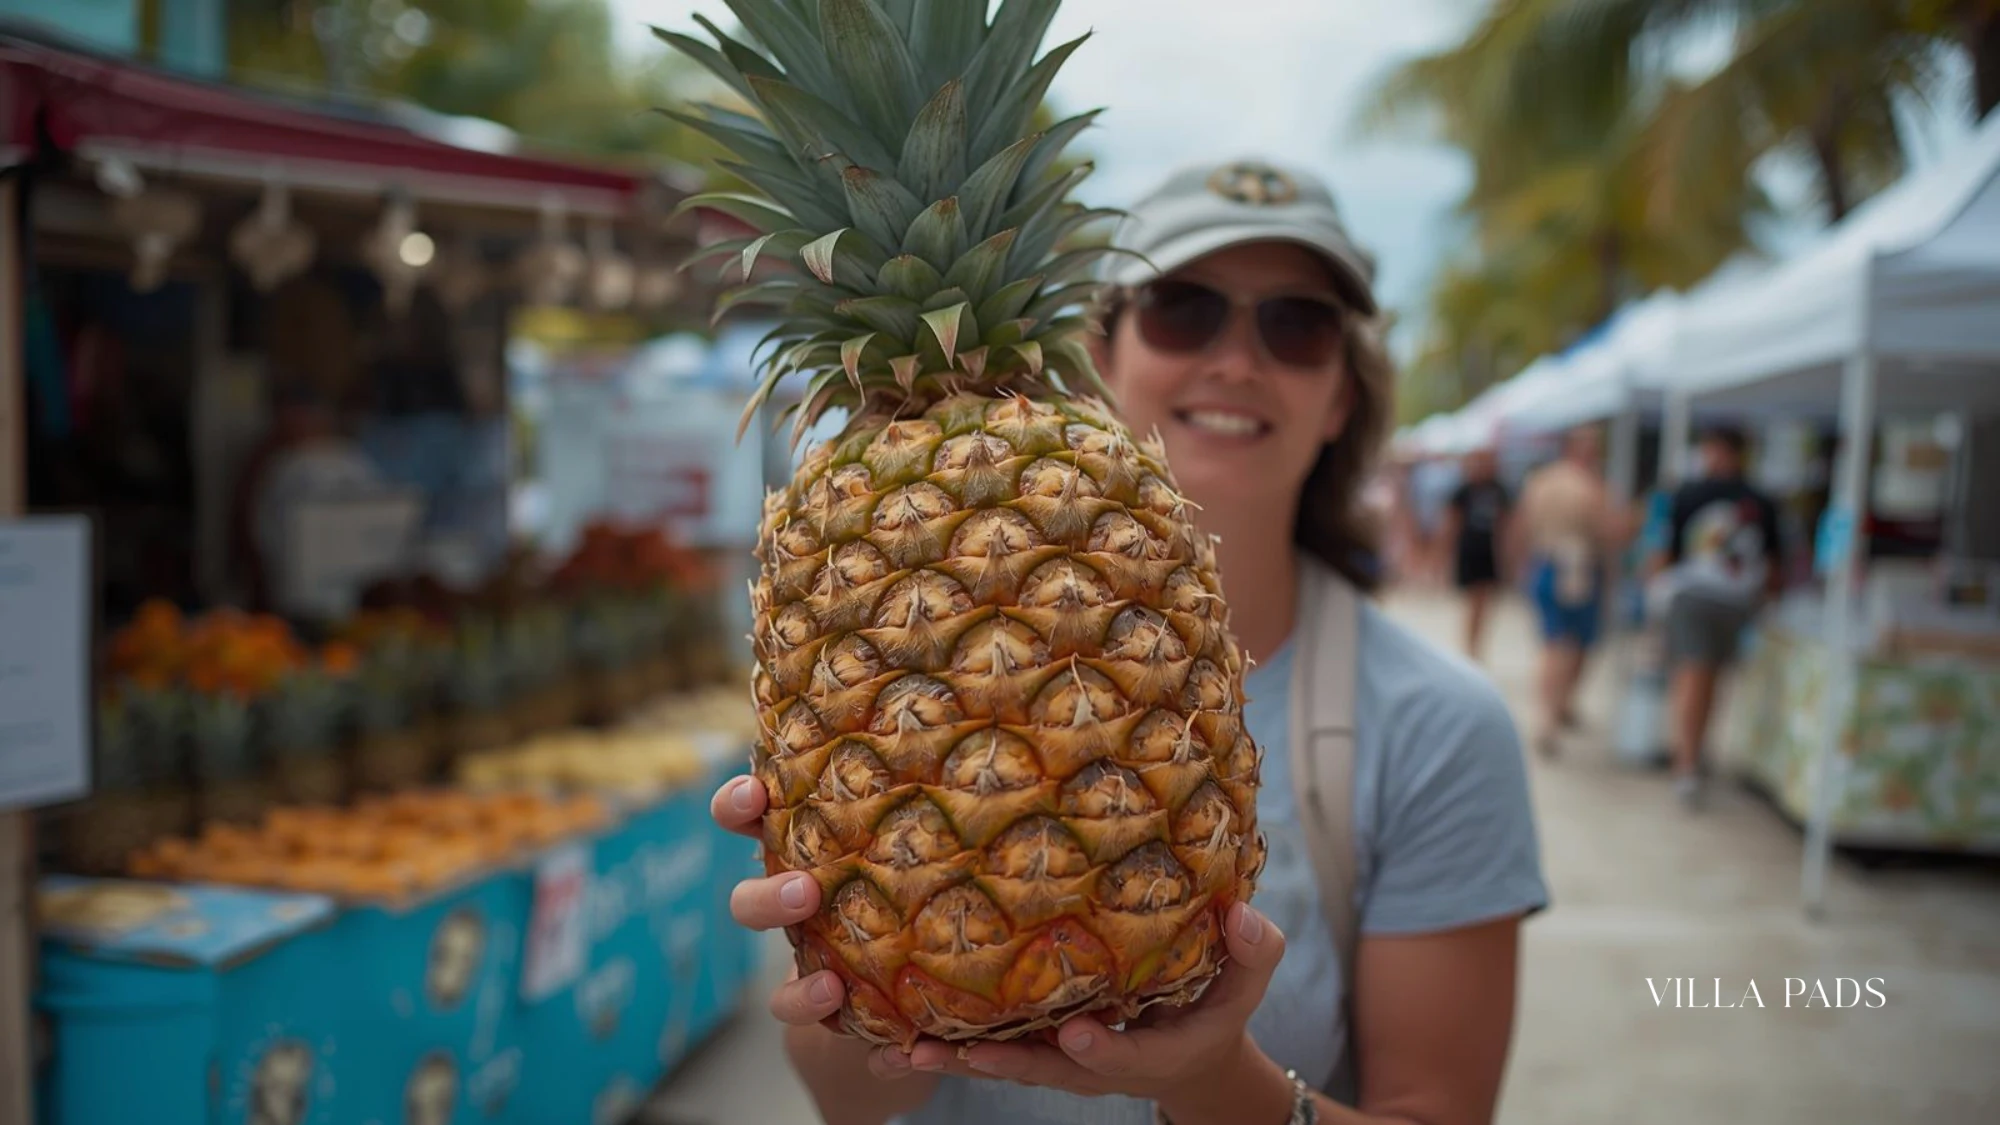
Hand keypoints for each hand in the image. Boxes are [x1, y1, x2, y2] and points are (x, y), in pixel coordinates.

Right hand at [710, 774, 920, 1080]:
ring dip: (795, 981)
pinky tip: (892, 1048)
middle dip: (768, 897)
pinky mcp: (825, 1006)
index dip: (739, 803)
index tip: (752, 796)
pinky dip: (844, 1038)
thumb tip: (1003, 731)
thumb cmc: (923, 869)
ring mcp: (803, 954)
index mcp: (811, 841)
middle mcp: (795, 897)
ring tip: (832, 986)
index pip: (754, 814)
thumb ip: (939, 798)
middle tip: (806, 893)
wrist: (919, 960)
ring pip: (786, 993)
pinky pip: (814, 1029)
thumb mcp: (928, 829)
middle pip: (750, 901)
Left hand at [904, 902, 1288, 1107]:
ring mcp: (1064, 1059)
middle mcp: (1098, 1063)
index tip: (1075, 1032)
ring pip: (1006, 1064)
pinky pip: (992, 1048)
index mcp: (1153, 1052)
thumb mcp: (1247, 984)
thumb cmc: (1219, 1007)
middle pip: (1045, 1070)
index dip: (1102, 1047)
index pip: (1127, 1054)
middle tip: (957, 1052)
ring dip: (956, 1062)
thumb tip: (1248, 917)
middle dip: (1000, 1064)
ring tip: (903, 1052)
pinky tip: (898, 1034)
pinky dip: (950, 1045)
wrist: (1192, 1055)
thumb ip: (1255, 953)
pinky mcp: (1039, 1045)